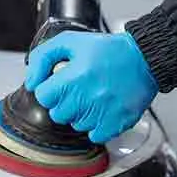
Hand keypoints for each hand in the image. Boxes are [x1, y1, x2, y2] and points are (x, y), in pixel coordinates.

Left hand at [25, 31, 157, 143]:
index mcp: (73, 78)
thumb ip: (43, 57)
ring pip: (76, 126)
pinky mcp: (115, 124)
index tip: (60, 84)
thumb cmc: (110, 50)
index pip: (43, 96)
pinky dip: (97, 126)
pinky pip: (95, 135)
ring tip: (94, 97)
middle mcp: (86, 98)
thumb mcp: (71, 41)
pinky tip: (102, 110)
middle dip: (64, 102)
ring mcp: (101, 113)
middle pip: (58, 114)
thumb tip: (31, 80)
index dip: (49, 89)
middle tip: (79, 89)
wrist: (145, 59)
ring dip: (81, 114)